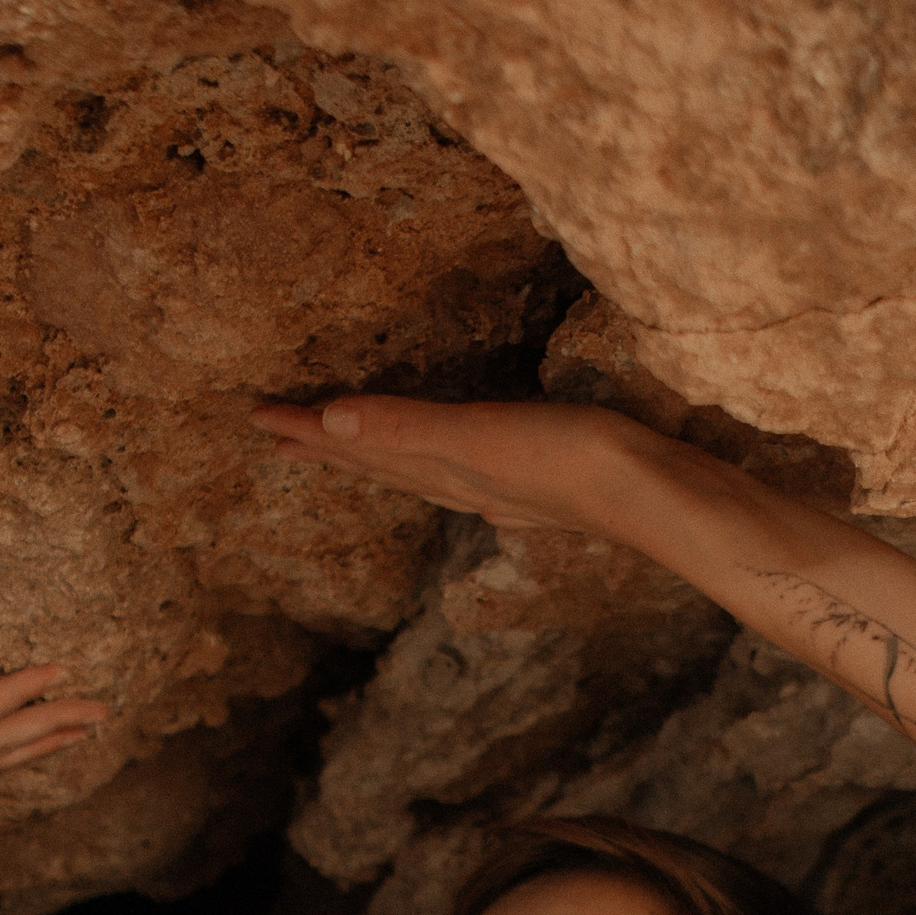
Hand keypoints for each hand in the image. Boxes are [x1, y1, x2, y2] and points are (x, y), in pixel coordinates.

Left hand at [249, 395, 662, 535]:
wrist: (658, 496)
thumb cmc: (572, 462)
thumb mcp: (479, 435)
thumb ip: (405, 429)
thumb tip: (329, 423)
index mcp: (443, 470)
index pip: (359, 451)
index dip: (307, 433)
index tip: (257, 418)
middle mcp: (462, 484)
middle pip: (378, 466)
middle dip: (328, 449)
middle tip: (279, 434)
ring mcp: (500, 488)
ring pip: (417, 472)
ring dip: (376, 459)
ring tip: (346, 449)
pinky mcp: (536, 481)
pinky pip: (461, 471)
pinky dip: (436, 464)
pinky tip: (455, 474)